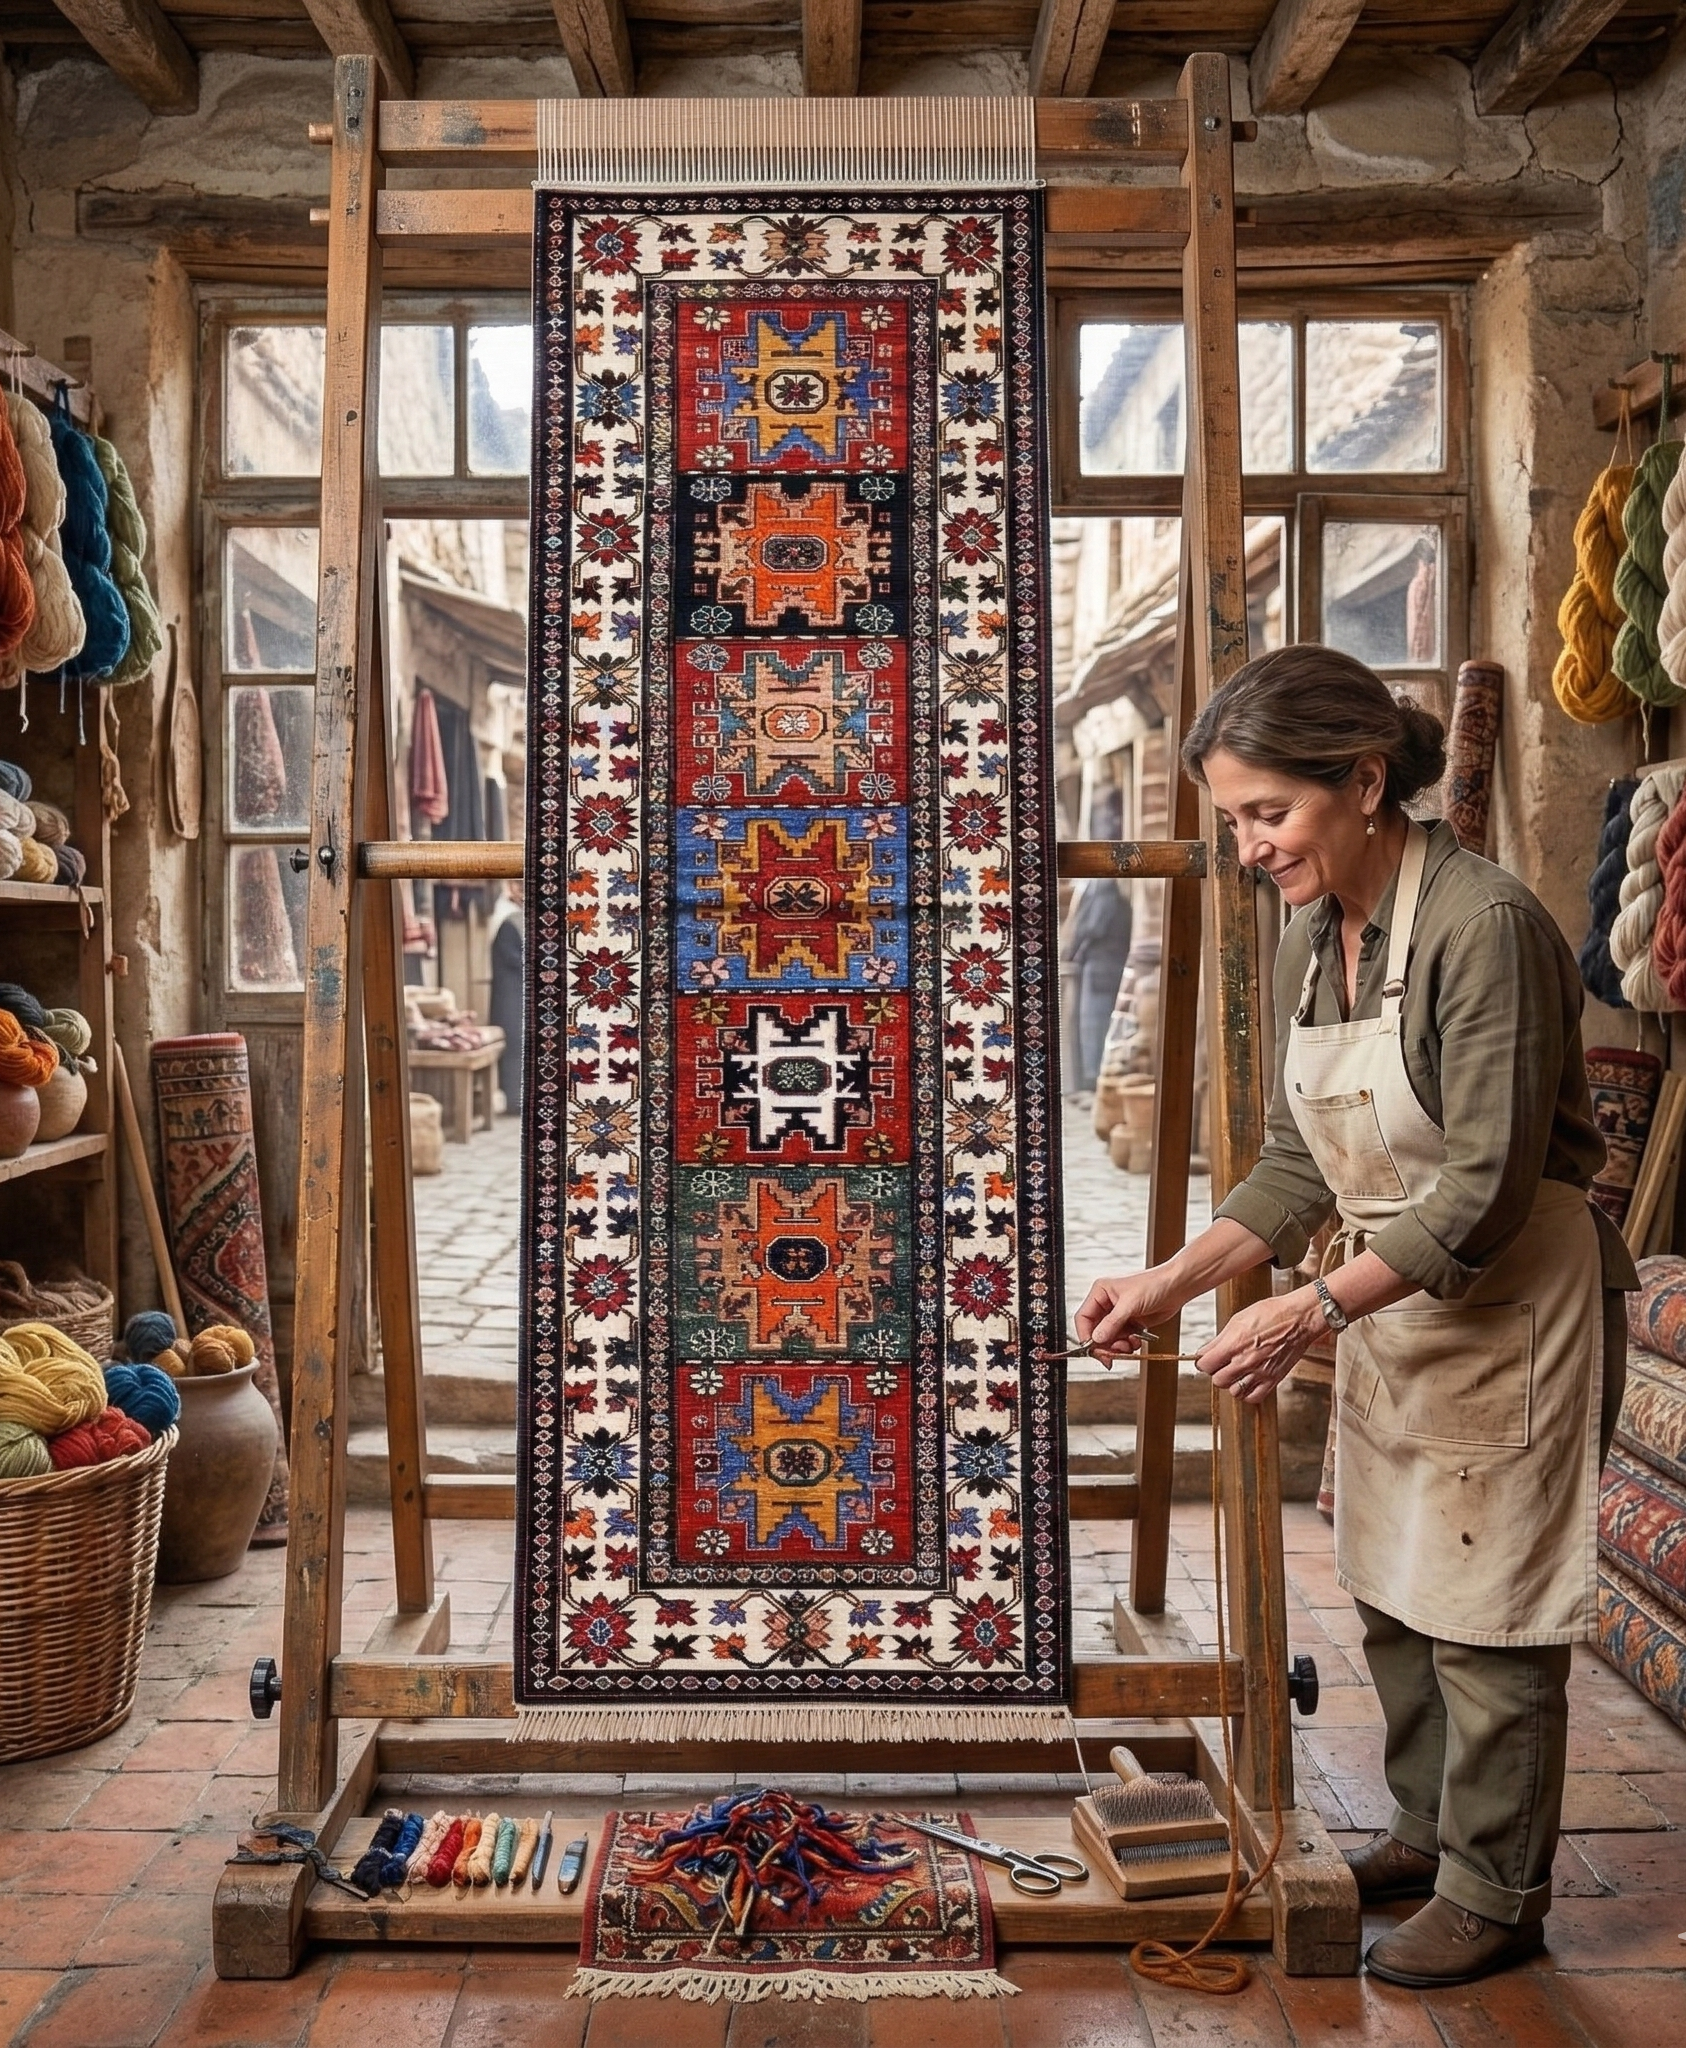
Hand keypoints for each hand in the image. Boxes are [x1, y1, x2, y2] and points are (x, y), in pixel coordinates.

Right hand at [1073, 1269, 1183, 1366]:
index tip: (1093, 1349)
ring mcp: (1119, 1315)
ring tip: (1128, 1346)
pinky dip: (1128, 1345)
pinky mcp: (1130, 1323)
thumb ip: (1112, 1322)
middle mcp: (1107, 1304)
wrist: (1177, 1287)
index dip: (1086, 1335)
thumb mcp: (1130, 1303)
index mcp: (1100, 1292)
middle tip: (1112, 1355)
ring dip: (1117, 1346)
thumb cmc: (1154, 1284)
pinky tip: (1136, 1341)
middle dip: (1104, 1345)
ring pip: (1109, 1339)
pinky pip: (1122, 1340)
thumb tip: (1096, 1338)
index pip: (1083, 1317)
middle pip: (1095, 1331)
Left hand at [1195, 1289, 1321, 1403]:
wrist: (1299, 1318)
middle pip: (1218, 1380)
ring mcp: (1260, 1372)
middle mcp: (1245, 1361)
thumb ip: (1220, 1339)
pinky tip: (1248, 1382)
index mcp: (1234, 1344)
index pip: (1205, 1365)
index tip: (1206, 1359)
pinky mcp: (1273, 1379)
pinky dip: (1248, 1393)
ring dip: (1232, 1383)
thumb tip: (1204, 1351)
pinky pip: (1253, 1397)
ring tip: (1236, 1372)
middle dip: (1217, 1372)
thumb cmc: (1272, 1313)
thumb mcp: (1238, 1319)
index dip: (1203, 1362)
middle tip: (1221, 1365)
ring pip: (1234, 1391)